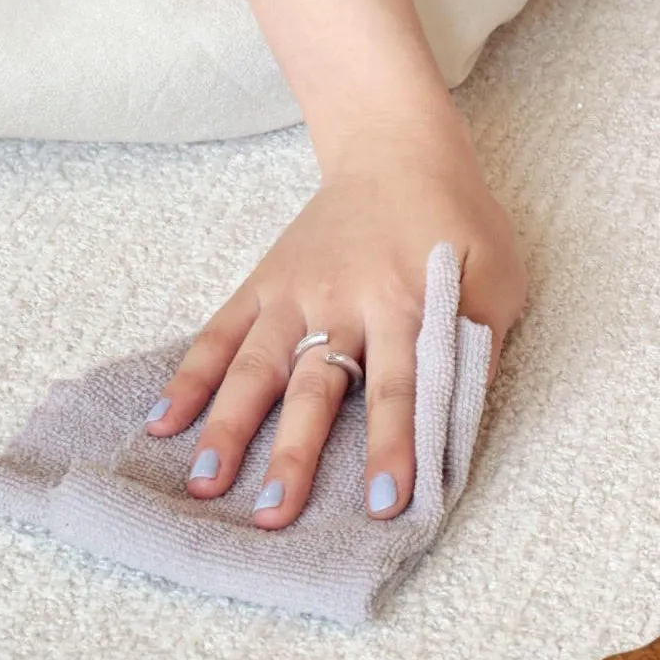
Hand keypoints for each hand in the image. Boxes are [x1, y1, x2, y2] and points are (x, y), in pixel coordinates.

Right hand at [144, 120, 525, 528]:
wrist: (396, 146)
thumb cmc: (455, 218)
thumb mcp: (496, 268)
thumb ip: (482, 333)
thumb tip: (463, 404)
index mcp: (408, 301)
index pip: (401, 386)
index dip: (392, 443)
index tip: (383, 501)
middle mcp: (344, 301)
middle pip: (317, 387)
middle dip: (296, 453)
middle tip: (273, 514)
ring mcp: (296, 292)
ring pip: (258, 366)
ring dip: (230, 426)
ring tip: (205, 484)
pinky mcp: (265, 282)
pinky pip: (220, 333)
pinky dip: (189, 377)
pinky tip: (163, 422)